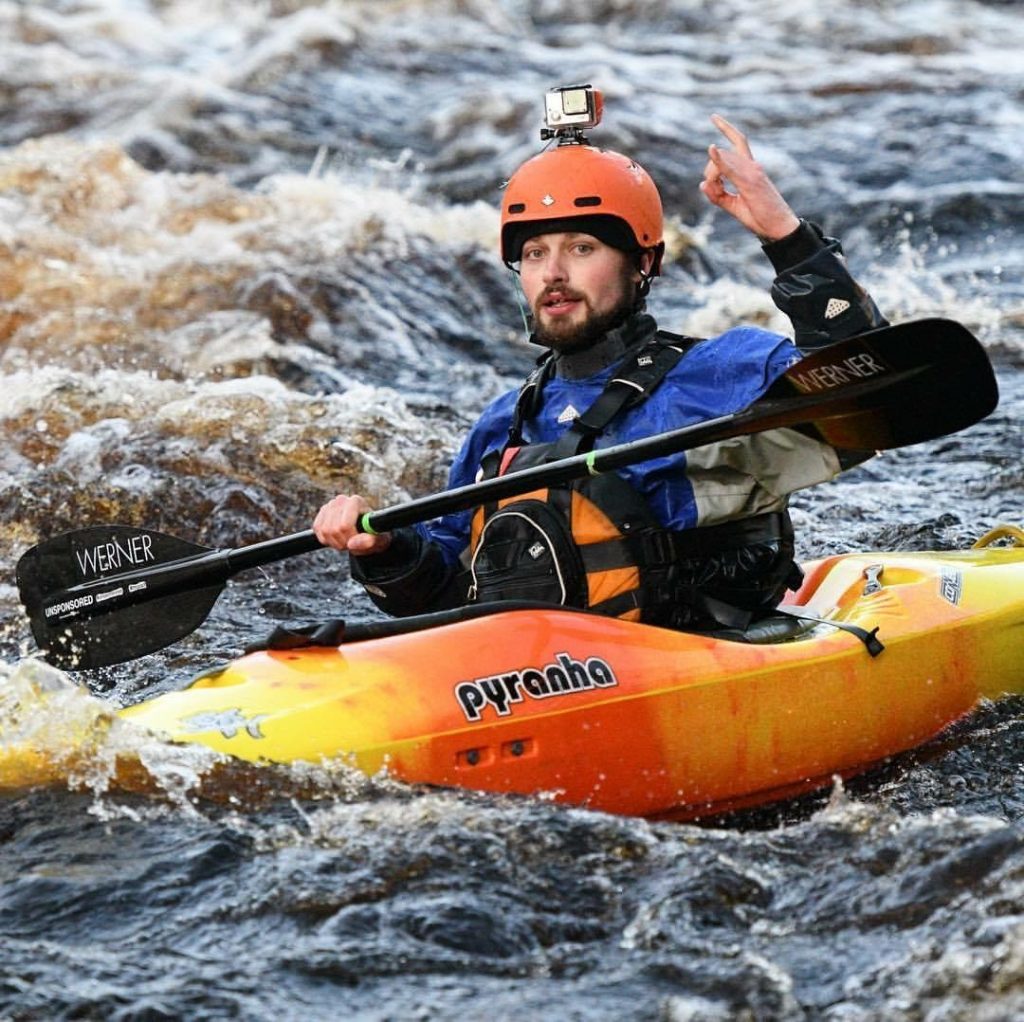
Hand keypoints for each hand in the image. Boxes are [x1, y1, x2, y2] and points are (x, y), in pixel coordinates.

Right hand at [313, 494, 392, 555]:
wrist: (367, 532)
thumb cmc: (375, 535)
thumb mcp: (379, 540)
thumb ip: (369, 541)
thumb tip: (352, 544)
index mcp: (356, 502)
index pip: (344, 525)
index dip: (349, 538)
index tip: (357, 541)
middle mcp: (341, 500)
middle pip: (333, 529)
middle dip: (342, 542)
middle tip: (351, 543)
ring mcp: (329, 505)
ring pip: (324, 531)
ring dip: (334, 542)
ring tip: (346, 541)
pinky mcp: (321, 513)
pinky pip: (317, 530)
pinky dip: (326, 539)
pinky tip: (338, 538)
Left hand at [699, 114, 799, 241]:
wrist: (778, 228)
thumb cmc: (760, 218)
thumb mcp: (734, 206)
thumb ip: (718, 196)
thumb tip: (702, 184)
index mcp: (750, 169)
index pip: (738, 141)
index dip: (726, 127)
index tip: (714, 117)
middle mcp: (752, 166)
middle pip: (722, 154)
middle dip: (710, 171)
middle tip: (714, 191)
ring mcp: (753, 172)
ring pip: (722, 161)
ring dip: (713, 177)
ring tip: (719, 194)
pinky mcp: (751, 182)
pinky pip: (731, 168)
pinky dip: (720, 160)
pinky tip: (711, 150)